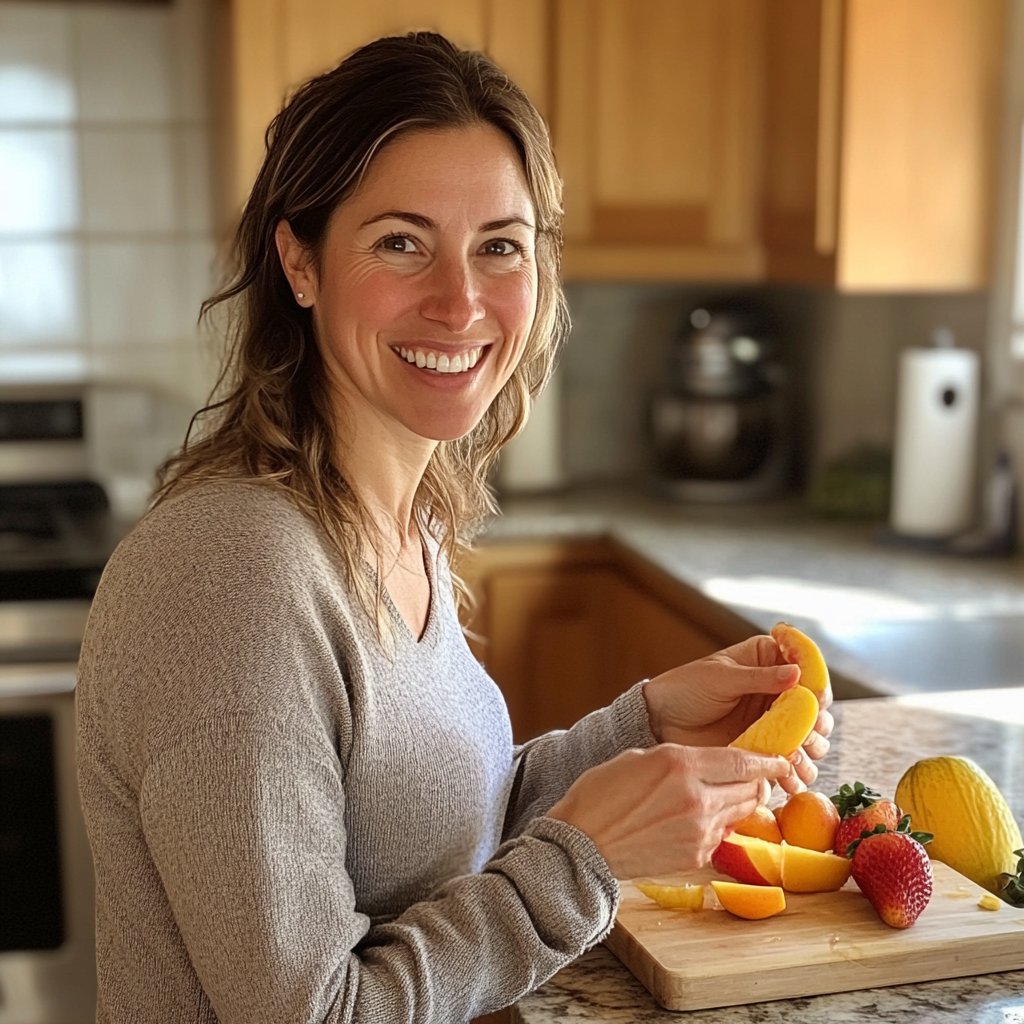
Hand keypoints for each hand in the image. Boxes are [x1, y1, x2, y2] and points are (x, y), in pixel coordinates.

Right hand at [547, 744, 791, 878]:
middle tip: (756, 778)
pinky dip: (720, 825)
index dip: (767, 759)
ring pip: (741, 813)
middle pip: (750, 789)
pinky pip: (722, 836)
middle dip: (758, 782)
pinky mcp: (694, 856)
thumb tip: (710, 766)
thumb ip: (680, 761)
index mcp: (680, 765)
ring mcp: (698, 831)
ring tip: (729, 796)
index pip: (742, 761)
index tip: (780, 757)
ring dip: (740, 803)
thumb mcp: (639, 758)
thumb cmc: (600, 794)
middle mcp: (696, 798)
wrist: (580, 844)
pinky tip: (700, 819)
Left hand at [642, 635, 833, 794]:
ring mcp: (772, 723)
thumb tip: (796, 673)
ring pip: (808, 738)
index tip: (816, 702)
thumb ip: (759, 677)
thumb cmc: (686, 688)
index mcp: (768, 662)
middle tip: (808, 737)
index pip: (807, 671)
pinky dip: (794, 773)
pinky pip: (789, 762)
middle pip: (813, 709)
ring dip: (810, 752)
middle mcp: (776, 692)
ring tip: (797, 760)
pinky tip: (790, 780)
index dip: (816, 687)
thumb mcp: (722, 677)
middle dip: (817, 725)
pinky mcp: (763, 749)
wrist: (660, 720)